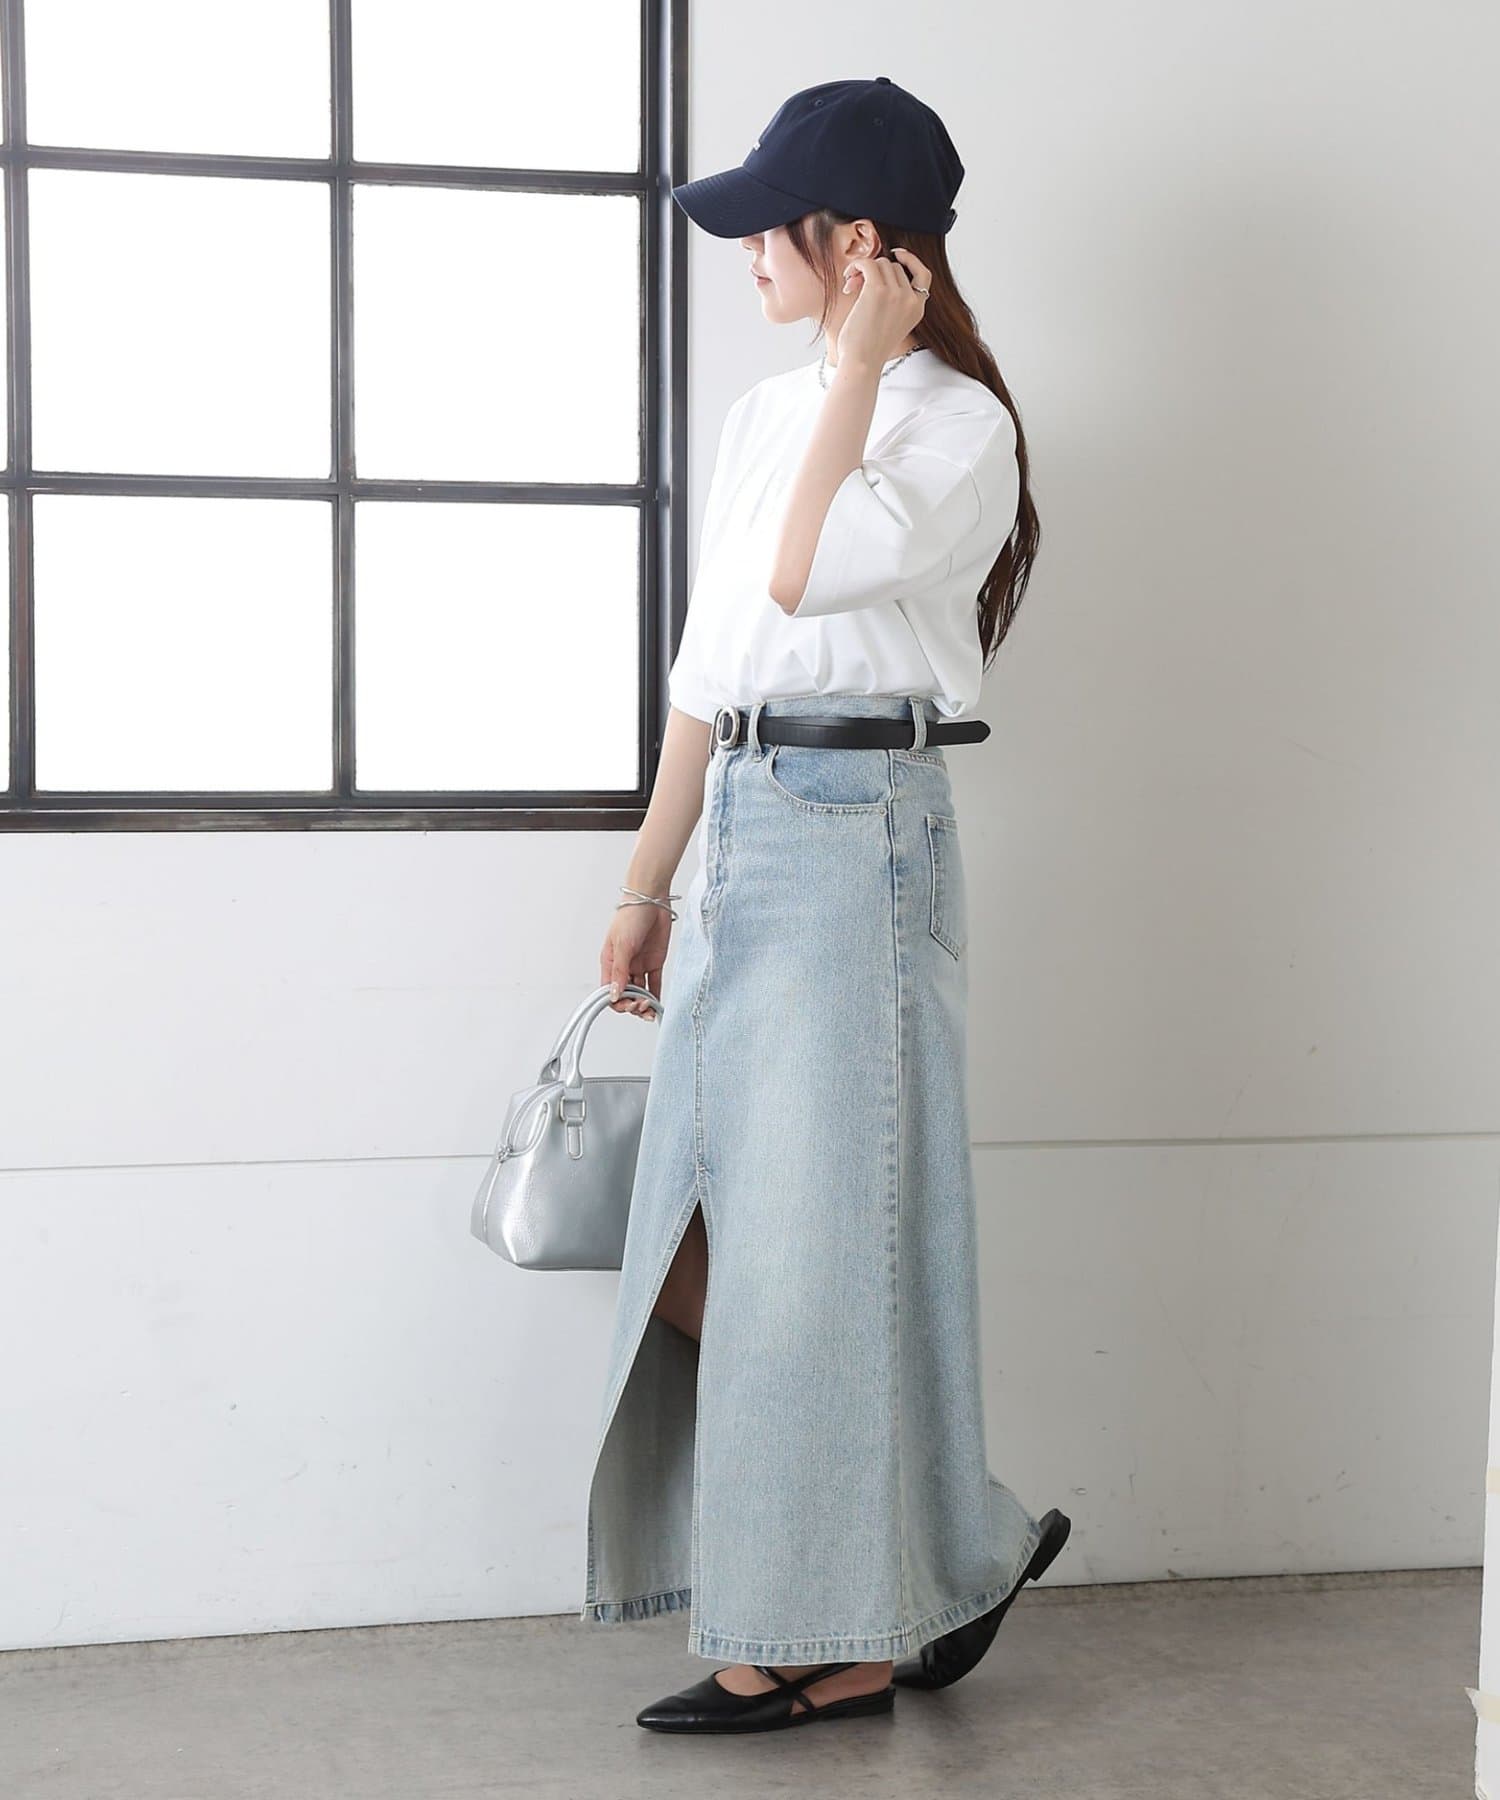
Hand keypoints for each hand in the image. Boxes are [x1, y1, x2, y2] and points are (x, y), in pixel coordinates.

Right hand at [600, 899, 668, 1018]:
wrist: (652, 900)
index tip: (627, 1005)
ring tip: (650, 1008)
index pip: (609, 991)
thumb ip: (619, 972)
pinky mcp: (654, 962)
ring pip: (640, 992)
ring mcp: (639, 965)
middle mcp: (624, 966)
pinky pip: (654, 984)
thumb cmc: (631, 916)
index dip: (616, 1002)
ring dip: (644, 1004)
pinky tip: (657, 1005)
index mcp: (610, 963)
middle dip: (631, 1004)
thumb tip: (613, 995)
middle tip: (641, 1005)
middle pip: (625, 995)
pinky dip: (656, 996)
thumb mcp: (622, 945)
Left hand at [835, 247, 929, 370]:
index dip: (911, 260)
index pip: (923, 275)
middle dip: (875, 271)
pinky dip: (856, 266)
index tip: (896, 254)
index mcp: (917, 309)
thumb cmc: (869, 350)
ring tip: (851, 286)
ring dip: (863, 270)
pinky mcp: (878, 290)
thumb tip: (874, 269)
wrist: (862, 363)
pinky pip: (867, 263)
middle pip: (894, 267)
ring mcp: (896, 293)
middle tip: (858, 285)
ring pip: (880, 263)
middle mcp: (911, 299)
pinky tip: (847, 278)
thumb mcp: (891, 324)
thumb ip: (893, 301)